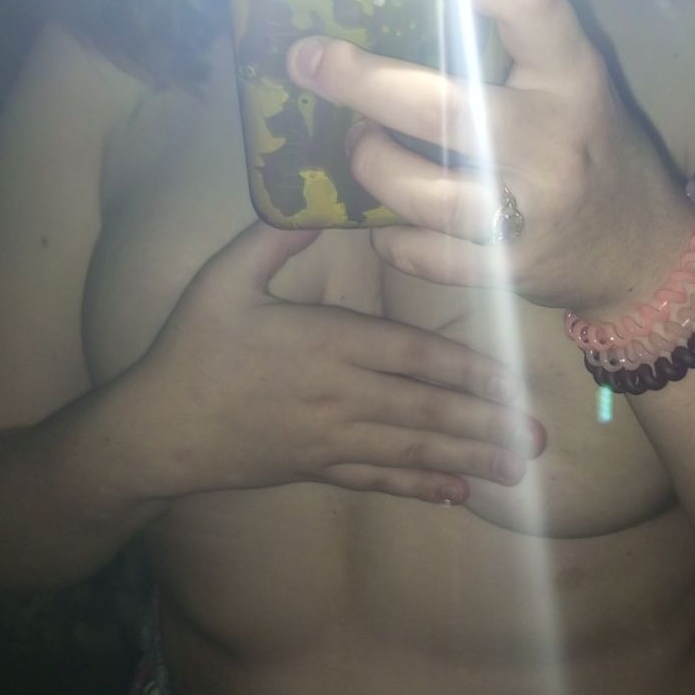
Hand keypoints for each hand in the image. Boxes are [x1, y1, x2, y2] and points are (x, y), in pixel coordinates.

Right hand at [128, 220, 544, 504]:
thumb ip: (274, 239)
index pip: (411, 357)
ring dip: (467, 459)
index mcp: (326, 344)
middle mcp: (339, 395)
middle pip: (425, 410)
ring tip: (516, 469)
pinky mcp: (316, 468)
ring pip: (411, 450)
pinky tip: (455, 495)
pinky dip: (419, 487)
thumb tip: (318, 199)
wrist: (156, 430)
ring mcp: (330, 439)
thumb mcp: (225, 280)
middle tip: (538, 438)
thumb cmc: (193, 348)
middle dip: (486, 424)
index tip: (512, 381)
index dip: (466, 370)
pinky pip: (377, 479)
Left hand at [285, 0, 691, 315]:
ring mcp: (529, 211)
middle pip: (439, 105)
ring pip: (415, 188)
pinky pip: (418, 252)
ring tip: (358, 144)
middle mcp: (552, 140)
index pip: (527, 3)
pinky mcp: (506, 270)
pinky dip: (388, 235)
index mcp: (574, 76)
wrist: (643, 254)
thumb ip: (513, 45)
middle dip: (358, 81)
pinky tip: (386, 217)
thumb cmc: (592, 147)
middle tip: (308, 59)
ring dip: (367, 161)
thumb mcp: (573, 83)